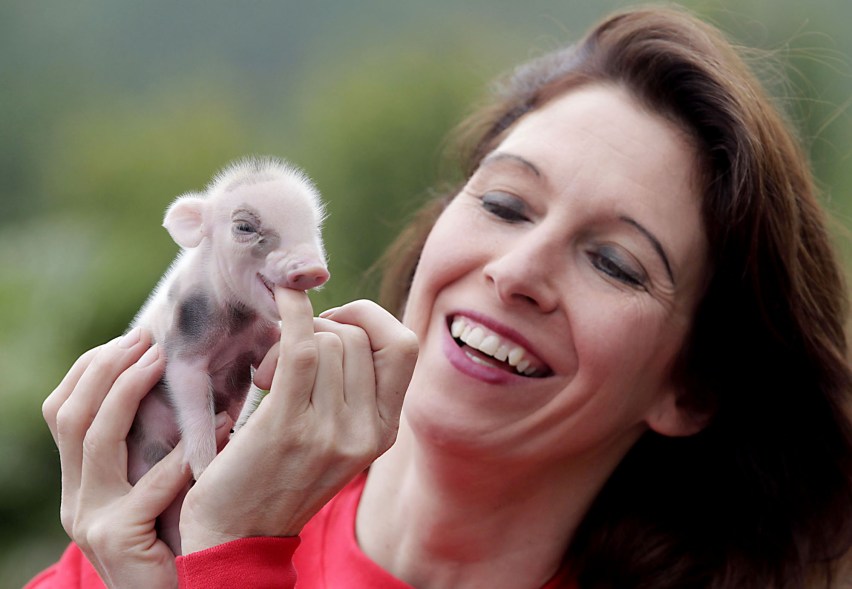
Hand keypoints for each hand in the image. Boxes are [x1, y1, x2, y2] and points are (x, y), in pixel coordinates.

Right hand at [41, 330, 231, 587]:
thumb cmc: (179, 539)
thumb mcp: (156, 488)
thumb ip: (154, 447)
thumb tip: (181, 384)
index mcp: (82, 481)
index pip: (65, 411)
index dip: (92, 369)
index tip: (131, 338)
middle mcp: (75, 498)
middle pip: (70, 415)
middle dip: (105, 368)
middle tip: (146, 336)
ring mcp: (92, 520)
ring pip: (95, 438)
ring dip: (128, 391)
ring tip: (162, 360)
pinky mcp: (120, 540)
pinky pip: (148, 486)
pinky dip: (179, 453)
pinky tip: (215, 425)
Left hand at [179, 289, 417, 552]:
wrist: (236, 533)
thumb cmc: (280, 473)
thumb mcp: (339, 439)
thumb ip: (356, 391)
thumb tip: (348, 323)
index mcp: (385, 431)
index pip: (404, 346)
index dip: (371, 319)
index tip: (335, 324)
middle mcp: (366, 432)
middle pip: (356, 337)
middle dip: (321, 327)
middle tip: (287, 356)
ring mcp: (330, 432)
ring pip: (328, 339)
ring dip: (292, 336)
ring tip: (268, 372)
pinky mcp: (287, 426)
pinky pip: (301, 348)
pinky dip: (291, 312)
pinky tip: (279, 298)